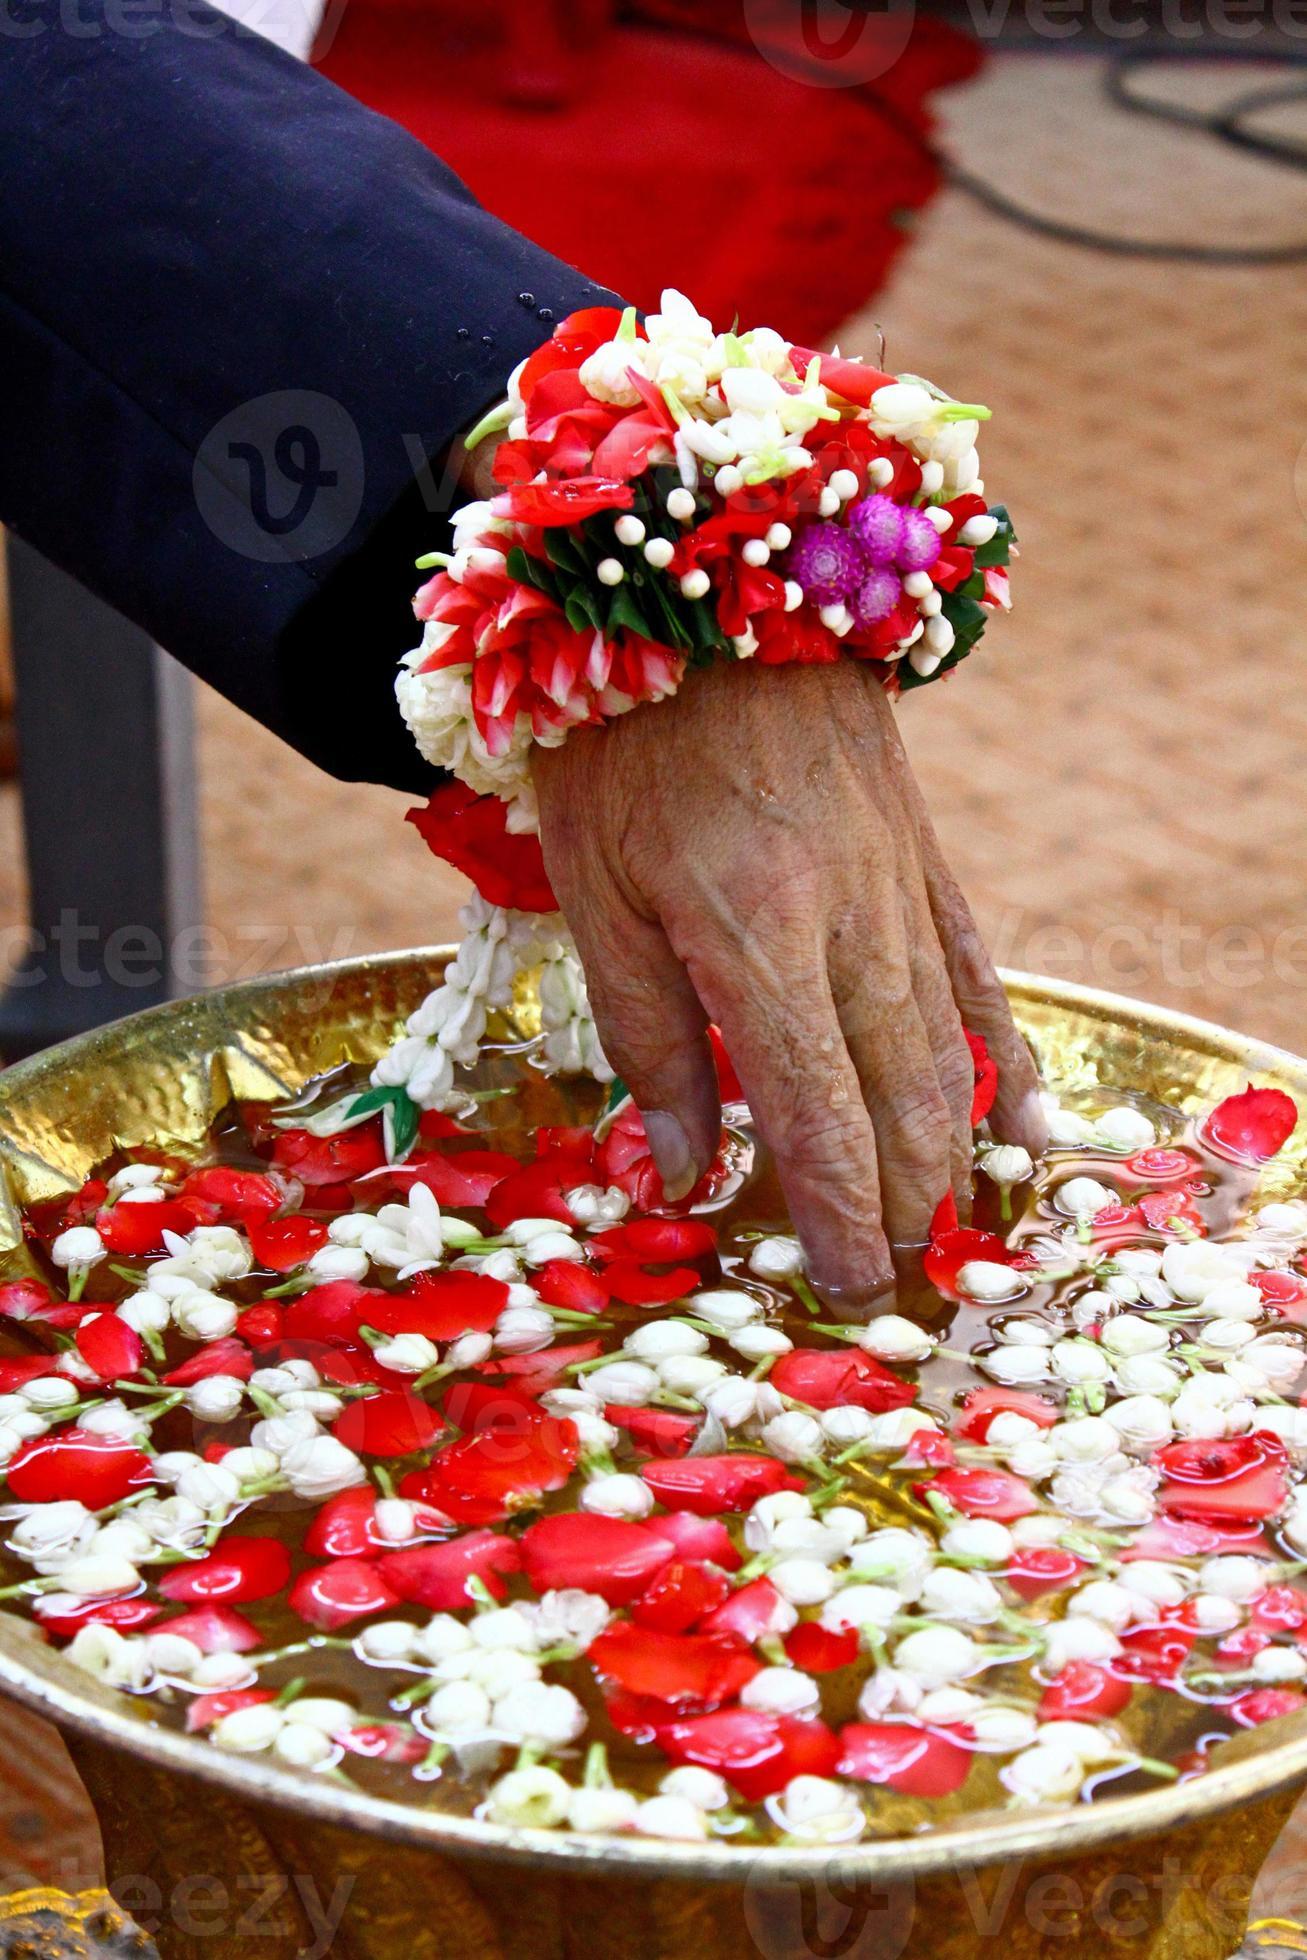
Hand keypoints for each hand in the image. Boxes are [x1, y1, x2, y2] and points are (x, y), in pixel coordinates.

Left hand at [532, 657, 1045, 1316]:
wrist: (711, 580)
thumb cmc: (623, 738)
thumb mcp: (595, 890)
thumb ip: (648, 1037)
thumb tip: (683, 1170)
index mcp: (758, 936)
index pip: (816, 1114)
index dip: (838, 1213)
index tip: (852, 1290)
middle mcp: (851, 923)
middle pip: (900, 1097)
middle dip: (902, 1204)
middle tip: (896, 1284)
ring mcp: (902, 886)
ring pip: (948, 1047)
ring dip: (953, 1151)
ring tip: (950, 1232)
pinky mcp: (923, 854)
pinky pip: (977, 969)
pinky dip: (1004, 1051)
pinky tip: (1028, 1117)